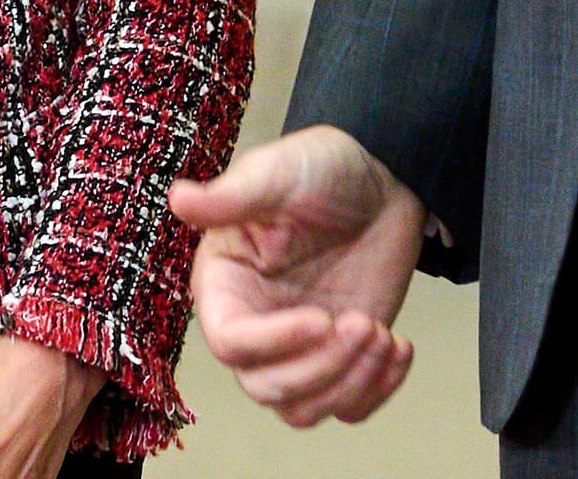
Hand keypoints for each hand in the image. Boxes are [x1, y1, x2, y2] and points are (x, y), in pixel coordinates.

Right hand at [169, 125, 425, 425]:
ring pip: (305, 409)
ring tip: (382, 334)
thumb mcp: (278, 173)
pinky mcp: (340, 359)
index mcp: (225, 284)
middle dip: (321, 367)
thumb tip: (178, 199)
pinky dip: (377, 391)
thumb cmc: (321, 167)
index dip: (274, 343)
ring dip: (350, 383)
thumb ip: (230, 196)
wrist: (382, 178)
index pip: (231, 341)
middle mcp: (255, 325)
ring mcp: (298, 349)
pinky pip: (349, 408)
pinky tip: (399, 346)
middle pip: (268, 387)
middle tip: (363, 324)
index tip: (322, 320)